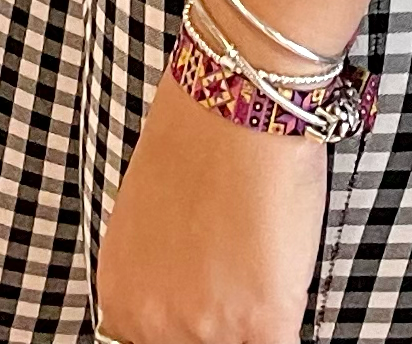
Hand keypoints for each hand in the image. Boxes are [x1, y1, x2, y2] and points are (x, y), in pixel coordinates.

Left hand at [92, 69, 327, 343]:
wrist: (240, 91)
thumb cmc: (201, 131)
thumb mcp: (152, 217)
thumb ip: (163, 270)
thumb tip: (189, 286)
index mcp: (121, 297)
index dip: (191, 330)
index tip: (213, 315)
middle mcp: (153, 323)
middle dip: (225, 324)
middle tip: (241, 283)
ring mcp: (207, 328)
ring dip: (258, 318)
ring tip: (268, 264)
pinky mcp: (261, 323)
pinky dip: (289, 317)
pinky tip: (290, 281)